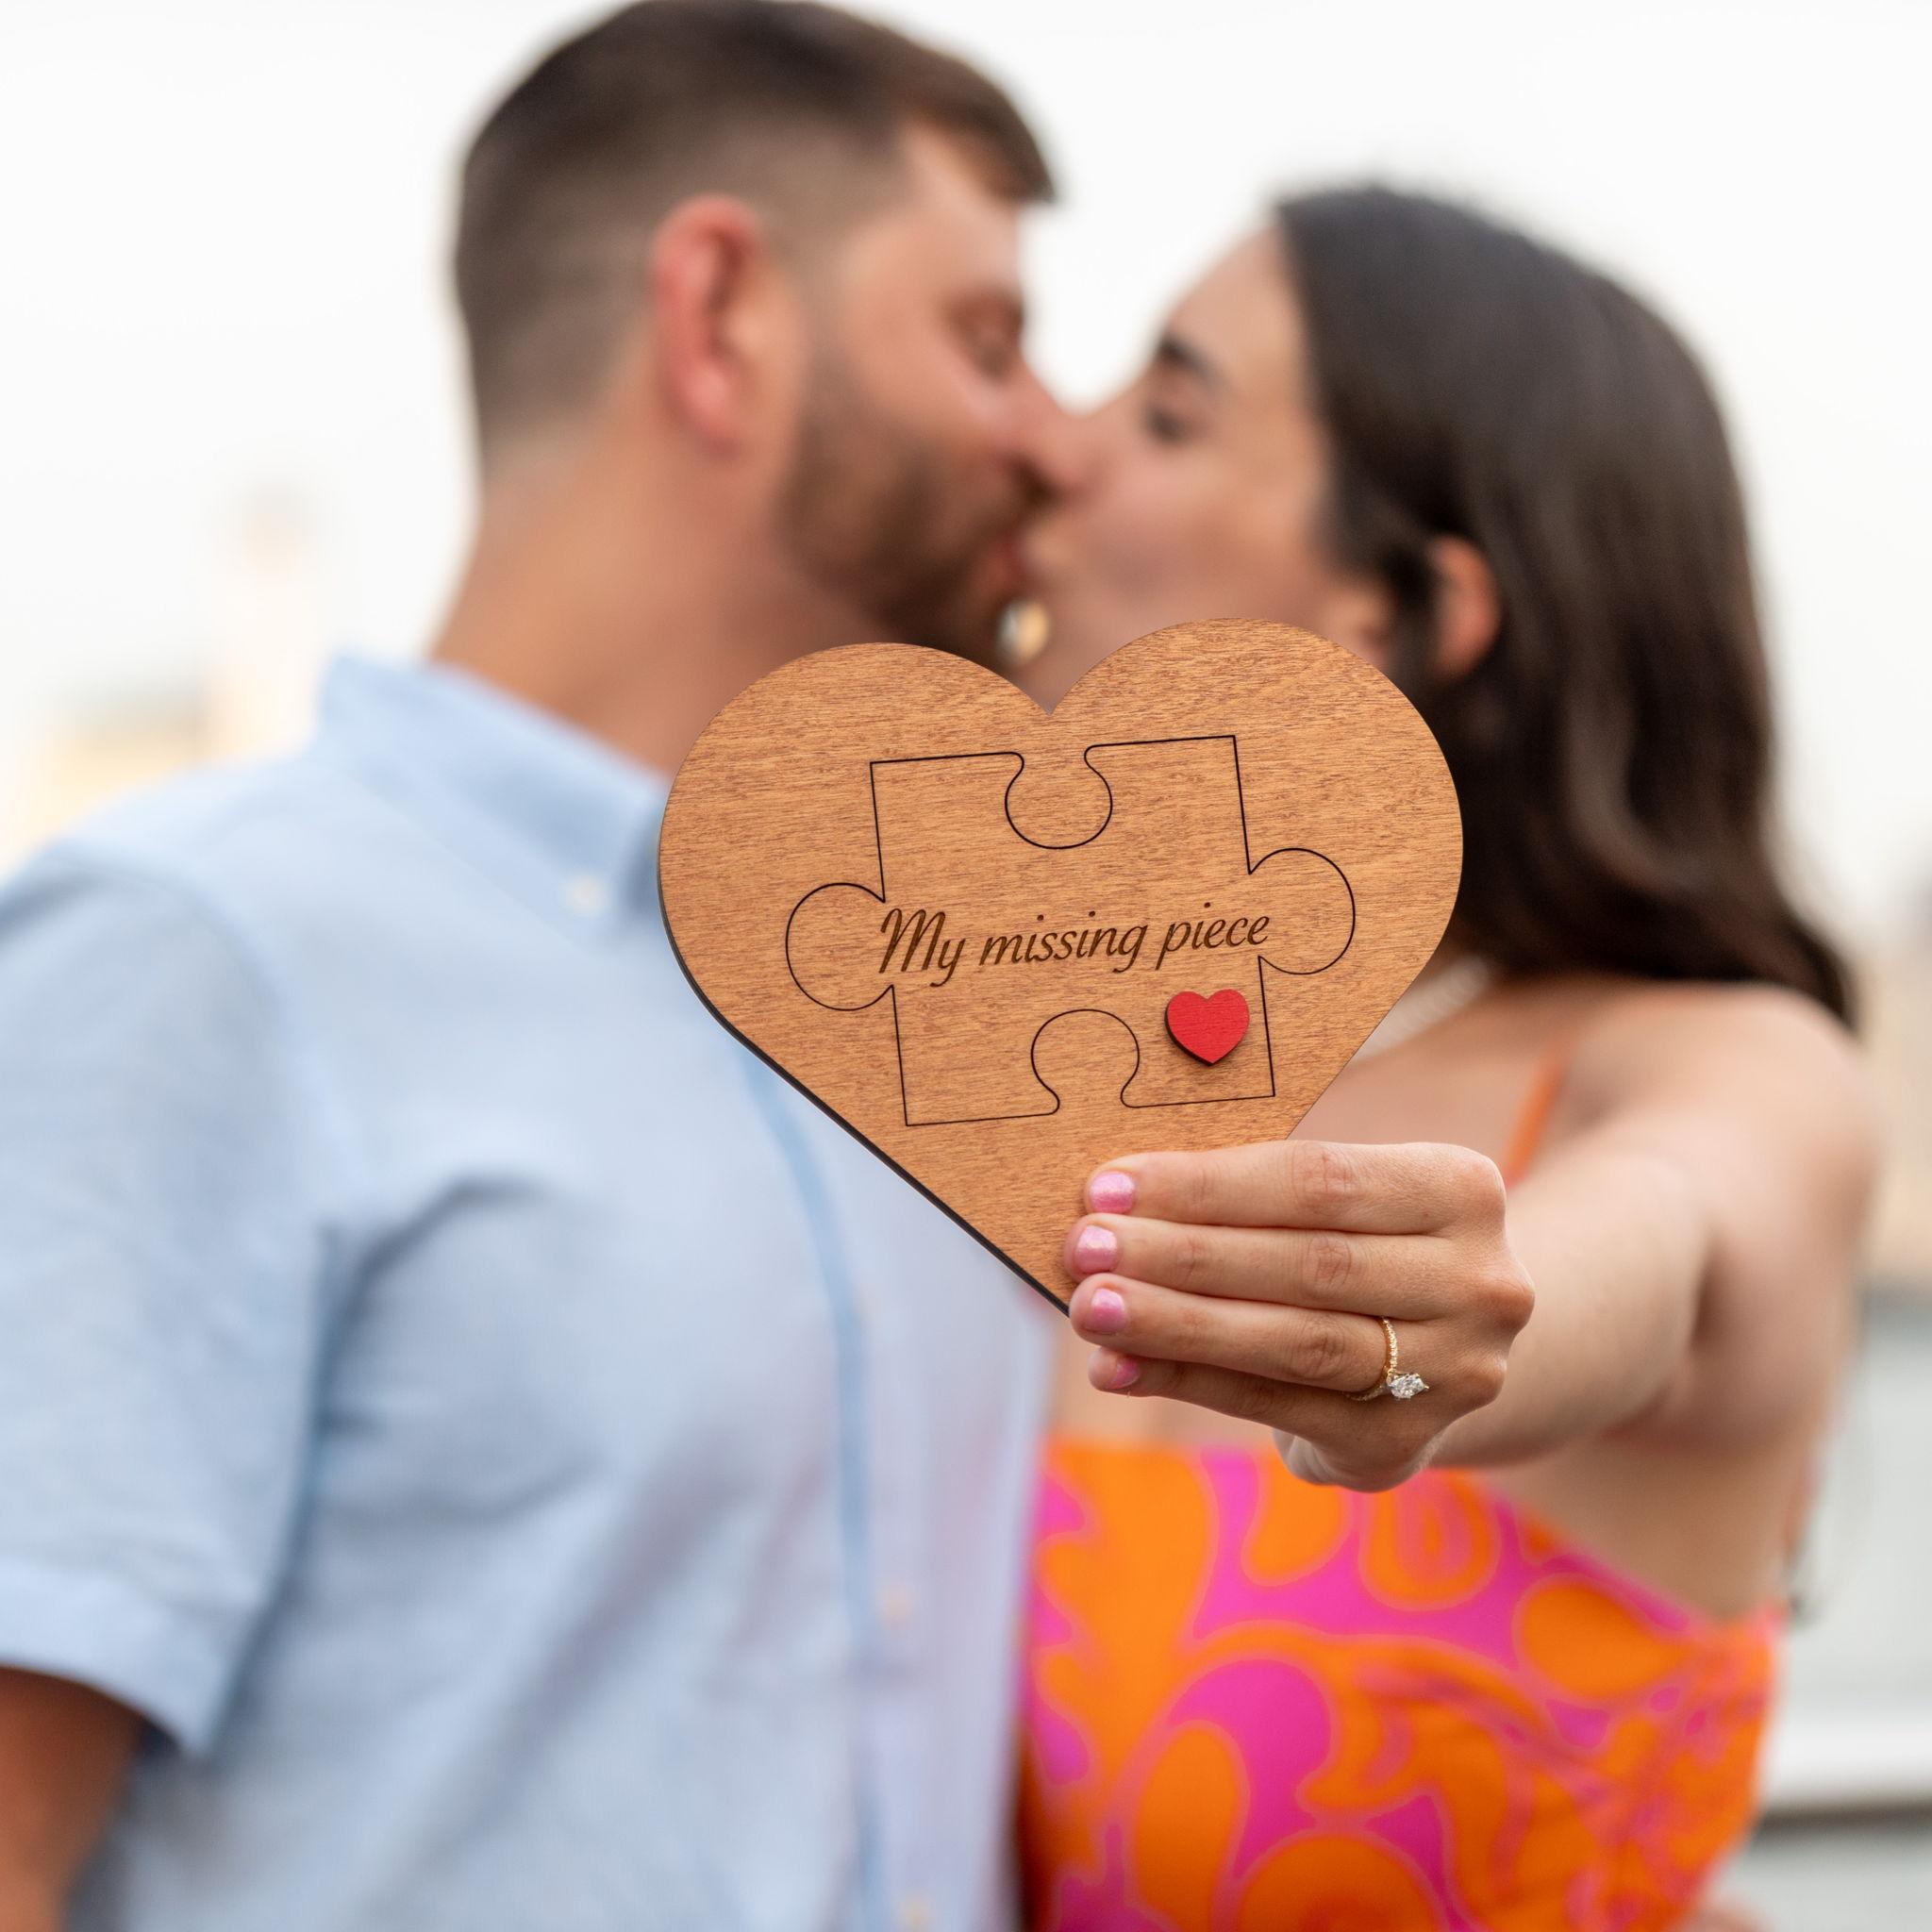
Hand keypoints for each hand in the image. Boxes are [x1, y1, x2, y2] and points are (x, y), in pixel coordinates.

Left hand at [1063, 1139, 1535, 1490]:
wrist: (1446, 1351)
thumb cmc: (1358, 1245)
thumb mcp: (1344, 1202)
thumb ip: (1255, 1196)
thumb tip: (1119, 1200)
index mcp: (1462, 1189)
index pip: (1319, 1178)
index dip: (1207, 1184)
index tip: (1108, 1185)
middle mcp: (1479, 1284)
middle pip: (1307, 1263)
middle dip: (1180, 1255)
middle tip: (1083, 1246)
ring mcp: (1452, 1375)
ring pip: (1294, 1343)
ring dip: (1176, 1324)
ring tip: (1091, 1308)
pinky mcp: (1400, 1445)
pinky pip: (1278, 1407)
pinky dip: (1189, 1382)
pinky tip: (1119, 1366)